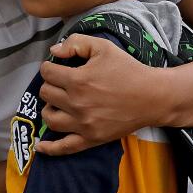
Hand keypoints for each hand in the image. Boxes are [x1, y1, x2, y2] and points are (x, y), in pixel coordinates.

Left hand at [36, 35, 164, 155]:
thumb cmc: (129, 70)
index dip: (49, 67)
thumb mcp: (103, 47)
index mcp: (77, 80)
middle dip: (51, 85)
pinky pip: (64, 147)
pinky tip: (40, 147)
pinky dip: (49, 148)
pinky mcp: (91, 139)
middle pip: (46, 94)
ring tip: (57, 103)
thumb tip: (53, 52)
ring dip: (49, 108)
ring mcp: (82, 124)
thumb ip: (76, 43)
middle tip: (62, 83)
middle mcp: (76, 104)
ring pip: (49, 119)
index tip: (58, 67)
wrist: (152, 97)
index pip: (47, 73)